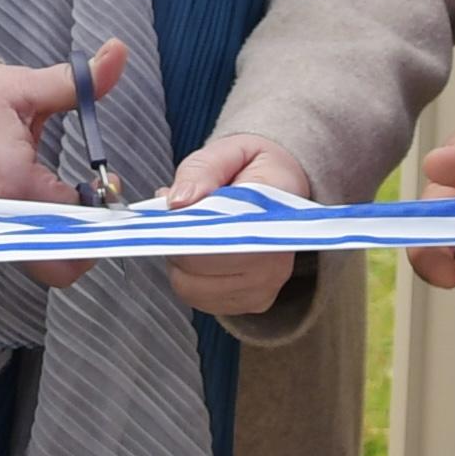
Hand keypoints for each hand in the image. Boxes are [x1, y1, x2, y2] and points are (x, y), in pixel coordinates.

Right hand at [0, 43, 125, 289]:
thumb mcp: (24, 87)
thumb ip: (79, 82)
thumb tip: (118, 52)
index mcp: (14, 183)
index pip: (79, 222)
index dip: (103, 206)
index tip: (108, 184)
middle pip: (59, 268)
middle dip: (87, 242)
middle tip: (93, 204)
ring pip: (39, 261)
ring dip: (63, 237)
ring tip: (68, 195)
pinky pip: (18, 248)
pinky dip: (39, 233)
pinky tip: (43, 199)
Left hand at [159, 134, 314, 319]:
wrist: (283, 189)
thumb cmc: (256, 170)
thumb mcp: (231, 151)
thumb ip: (203, 170)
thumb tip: (177, 201)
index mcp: (280, 217)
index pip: (225, 237)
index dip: (189, 227)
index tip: (171, 209)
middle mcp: (278, 262)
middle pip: (201, 266)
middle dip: (175, 239)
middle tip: (175, 214)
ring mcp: (265, 288)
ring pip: (192, 287)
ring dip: (178, 260)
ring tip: (186, 231)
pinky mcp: (251, 303)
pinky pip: (199, 298)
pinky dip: (186, 276)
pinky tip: (195, 252)